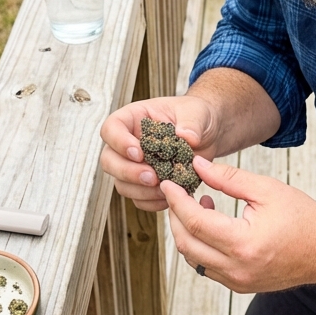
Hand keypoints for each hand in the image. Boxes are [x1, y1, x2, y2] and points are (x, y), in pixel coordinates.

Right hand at [99, 96, 218, 210]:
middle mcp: (128, 143)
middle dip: (128, 172)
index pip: (111, 128)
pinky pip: (139, 199)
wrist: (207, 135)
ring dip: (141, 190)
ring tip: (165, 187)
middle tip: (152, 177)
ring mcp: (134, 166)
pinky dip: (152, 202)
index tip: (139, 153)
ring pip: (121, 184)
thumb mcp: (196, 112)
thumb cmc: (196, 116)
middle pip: (109, 161)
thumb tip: (186, 136)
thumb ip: (191, 123)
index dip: (119, 142)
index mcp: (134, 119)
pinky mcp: (144, 185)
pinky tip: (170, 196)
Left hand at [162, 156, 315, 292]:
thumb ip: (229, 178)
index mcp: (243, 244)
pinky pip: (208, 268)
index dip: (177, 201)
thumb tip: (198, 166)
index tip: (168, 184)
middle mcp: (237, 269)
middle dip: (176, 217)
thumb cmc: (304, 218)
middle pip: (187, 244)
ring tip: (200, 204)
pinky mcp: (240, 286)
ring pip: (194, 259)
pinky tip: (212, 224)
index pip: (195, 222)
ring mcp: (238, 282)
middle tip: (177, 194)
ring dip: (187, 232)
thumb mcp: (267, 189)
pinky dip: (201, 247)